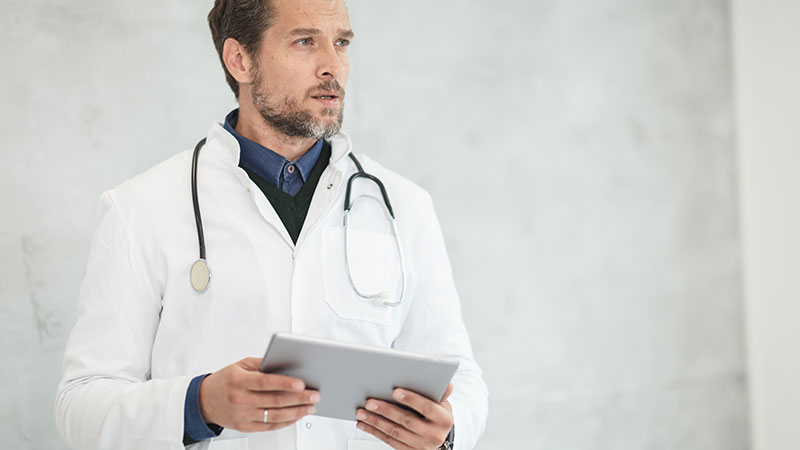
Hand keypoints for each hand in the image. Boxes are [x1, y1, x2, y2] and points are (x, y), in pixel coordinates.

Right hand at [199, 357, 319, 431]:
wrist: (204, 401)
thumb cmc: (226, 380)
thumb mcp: (241, 365)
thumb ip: (263, 364)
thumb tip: (286, 363)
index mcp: (239, 382)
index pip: (266, 382)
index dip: (285, 383)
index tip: (302, 384)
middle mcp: (240, 400)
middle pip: (275, 401)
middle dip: (298, 398)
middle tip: (314, 395)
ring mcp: (242, 416)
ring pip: (275, 416)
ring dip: (296, 412)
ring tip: (310, 407)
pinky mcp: (245, 427)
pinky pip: (269, 427)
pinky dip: (286, 422)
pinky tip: (297, 416)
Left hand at [355, 383, 453, 449]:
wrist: (438, 436)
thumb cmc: (436, 413)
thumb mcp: (442, 402)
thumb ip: (440, 392)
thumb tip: (446, 383)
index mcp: (443, 419)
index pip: (427, 408)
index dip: (411, 399)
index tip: (395, 391)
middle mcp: (434, 435)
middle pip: (407, 421)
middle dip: (386, 410)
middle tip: (369, 402)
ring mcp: (421, 446)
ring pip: (395, 432)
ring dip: (375, 422)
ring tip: (361, 412)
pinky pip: (389, 441)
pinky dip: (374, 432)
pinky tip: (364, 424)